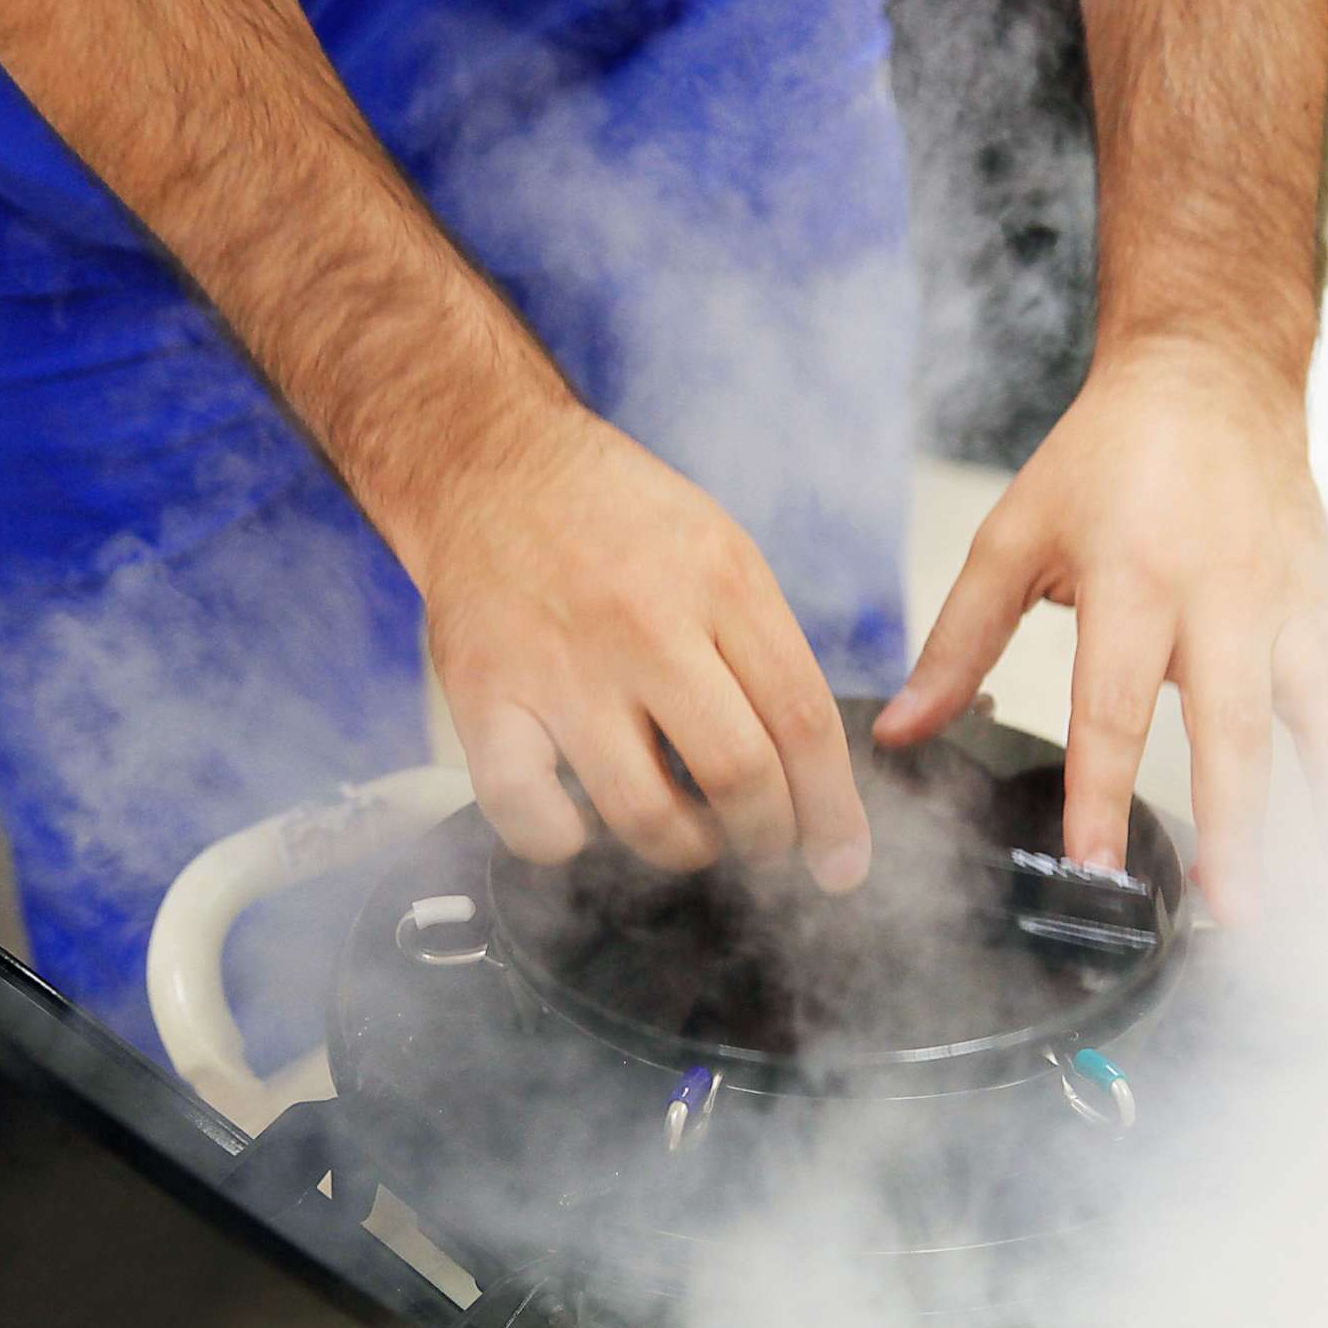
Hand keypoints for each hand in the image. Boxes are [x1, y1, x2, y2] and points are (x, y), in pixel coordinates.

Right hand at [402, 407, 872, 890]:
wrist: (488, 465)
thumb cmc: (617, 521)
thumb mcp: (719, 552)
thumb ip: (766, 650)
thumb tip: (815, 773)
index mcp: (720, 582)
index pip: (803, 720)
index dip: (833, 810)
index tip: (842, 862)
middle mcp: (645, 625)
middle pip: (739, 774)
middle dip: (768, 836)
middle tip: (763, 841)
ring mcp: (561, 665)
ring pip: (644, 812)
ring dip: (683, 848)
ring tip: (687, 833)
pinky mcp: (484, 697)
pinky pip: (529, 812)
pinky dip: (564, 843)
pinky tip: (580, 824)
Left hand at [873, 345, 1327, 920]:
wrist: (1211, 373)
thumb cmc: (1110, 456)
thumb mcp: (1014, 535)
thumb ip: (959, 642)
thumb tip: (903, 731)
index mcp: (1133, 579)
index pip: (1114, 705)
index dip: (1103, 790)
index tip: (1094, 861)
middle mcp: (1221, 595)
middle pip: (1232, 726)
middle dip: (1236, 824)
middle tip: (1231, 905)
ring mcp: (1288, 600)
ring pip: (1322, 713)